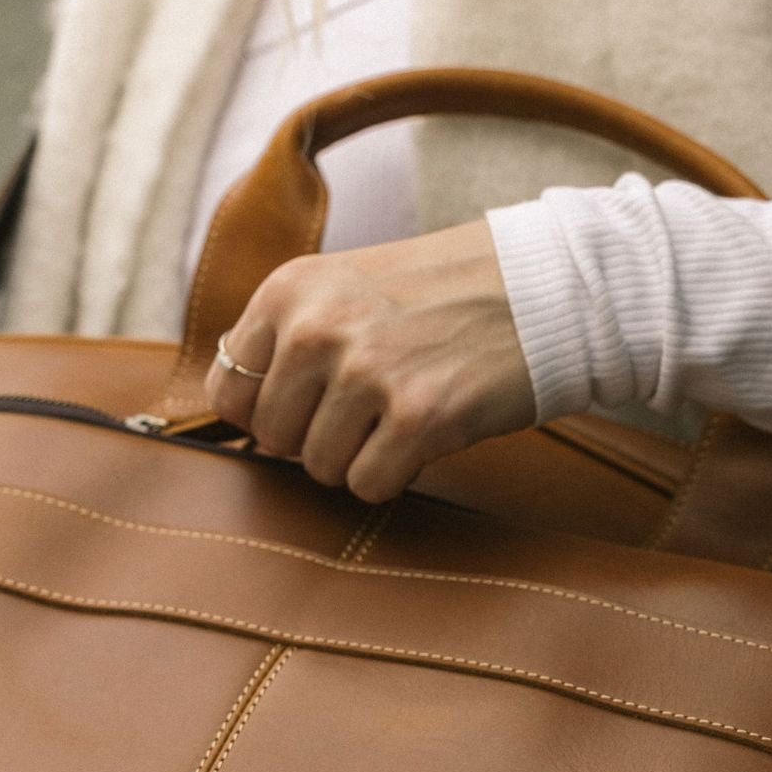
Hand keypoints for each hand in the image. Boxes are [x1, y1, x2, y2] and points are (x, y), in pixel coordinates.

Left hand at [204, 219, 534, 503]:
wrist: (542, 287)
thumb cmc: (440, 296)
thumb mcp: (344, 286)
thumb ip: (286, 336)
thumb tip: (235, 409)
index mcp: (290, 290)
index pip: (230, 392)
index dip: (268, 413)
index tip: (309, 404)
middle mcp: (317, 328)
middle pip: (275, 439)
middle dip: (317, 438)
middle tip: (369, 407)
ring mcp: (367, 373)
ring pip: (320, 468)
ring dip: (359, 456)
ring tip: (400, 413)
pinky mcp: (417, 417)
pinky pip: (368, 485)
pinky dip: (394, 474)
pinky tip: (424, 434)